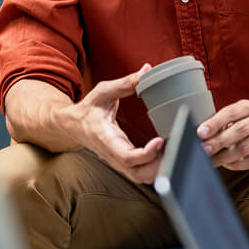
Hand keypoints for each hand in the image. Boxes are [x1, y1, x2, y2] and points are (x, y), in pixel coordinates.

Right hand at [64, 64, 163, 184]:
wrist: (72, 125)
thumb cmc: (88, 109)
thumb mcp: (103, 91)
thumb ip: (125, 83)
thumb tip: (147, 70)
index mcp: (106, 139)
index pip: (126, 157)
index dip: (146, 154)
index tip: (160, 141)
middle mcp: (113, 155)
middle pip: (137, 174)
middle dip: (159, 167)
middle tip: (175, 148)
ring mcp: (118, 161)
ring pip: (141, 177)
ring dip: (160, 169)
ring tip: (175, 150)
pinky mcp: (124, 162)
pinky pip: (141, 172)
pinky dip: (156, 167)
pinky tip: (168, 153)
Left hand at [197, 100, 248, 169]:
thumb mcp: (239, 113)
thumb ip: (223, 122)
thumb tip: (204, 135)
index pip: (231, 113)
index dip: (215, 123)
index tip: (201, 132)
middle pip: (239, 131)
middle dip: (219, 142)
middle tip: (205, 149)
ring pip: (245, 148)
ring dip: (226, 157)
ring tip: (213, 160)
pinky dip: (237, 165)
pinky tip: (227, 164)